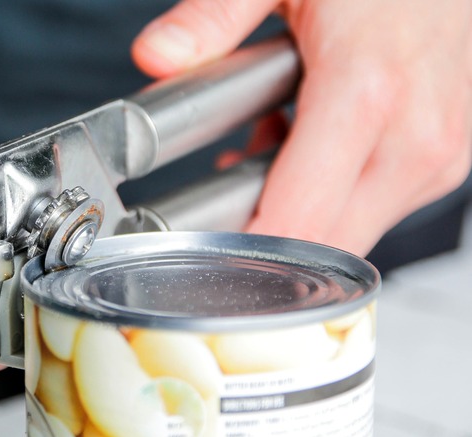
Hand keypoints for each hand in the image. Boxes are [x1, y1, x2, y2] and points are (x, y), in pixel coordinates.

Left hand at [132, 0, 471, 254]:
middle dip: (265, 235)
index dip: (243, 252)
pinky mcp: (445, 160)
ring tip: (270, 140)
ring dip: (298, 212)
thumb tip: (156, 55)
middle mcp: (414, 138)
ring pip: (350, 234)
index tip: (200, 251)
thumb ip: (215, 18)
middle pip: (323, 246)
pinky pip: (377, 209)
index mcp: (367, 95)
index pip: (297, 223)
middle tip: (226, 182)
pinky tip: (310, 144)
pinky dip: (334, 194)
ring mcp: (438, 155)